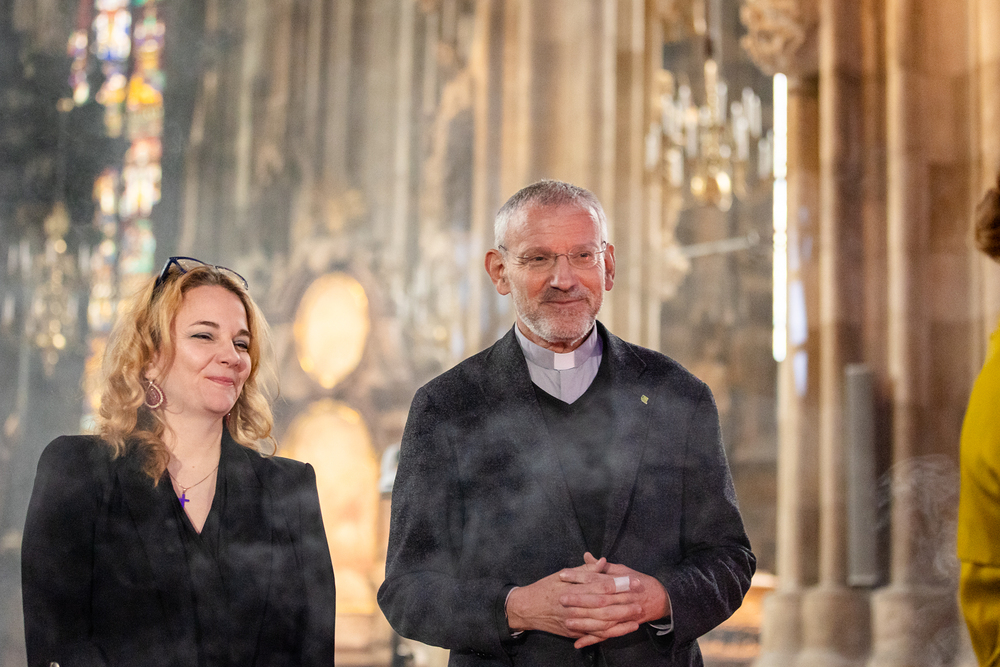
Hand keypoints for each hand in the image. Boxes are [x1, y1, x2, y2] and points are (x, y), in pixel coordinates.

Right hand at [505, 555, 642, 641]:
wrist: (527, 608)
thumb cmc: (546, 587)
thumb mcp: (563, 574)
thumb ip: (585, 570)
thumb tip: (603, 561)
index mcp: (574, 588)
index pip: (601, 586)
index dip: (620, 584)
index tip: (635, 581)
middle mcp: (574, 606)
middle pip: (605, 606)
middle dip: (625, 604)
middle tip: (641, 601)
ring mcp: (574, 621)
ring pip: (602, 623)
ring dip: (621, 620)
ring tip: (637, 616)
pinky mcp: (573, 633)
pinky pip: (595, 634)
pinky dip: (610, 633)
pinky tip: (623, 629)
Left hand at [557, 553, 670, 647]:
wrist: (658, 598)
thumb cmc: (636, 581)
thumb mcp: (622, 570)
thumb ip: (602, 566)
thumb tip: (586, 555)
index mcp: (618, 581)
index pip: (595, 577)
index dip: (579, 576)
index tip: (562, 575)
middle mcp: (620, 597)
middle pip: (598, 599)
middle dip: (579, 599)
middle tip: (561, 598)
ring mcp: (622, 613)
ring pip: (602, 619)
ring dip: (584, 621)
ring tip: (567, 621)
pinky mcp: (622, 626)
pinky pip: (606, 635)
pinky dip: (592, 639)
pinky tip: (578, 643)